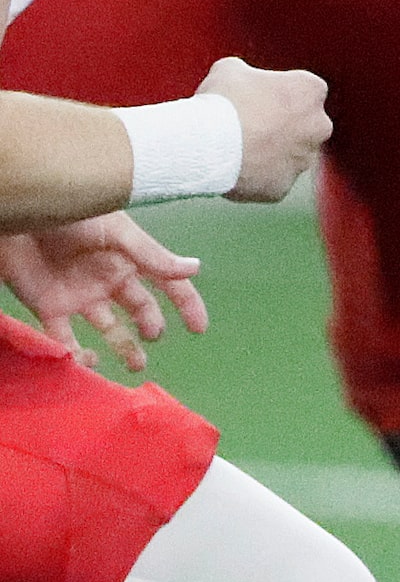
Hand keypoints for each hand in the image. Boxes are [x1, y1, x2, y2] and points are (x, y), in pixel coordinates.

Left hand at [0, 215, 206, 371]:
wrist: (19, 218)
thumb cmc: (69, 216)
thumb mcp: (115, 231)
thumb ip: (151, 255)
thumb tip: (195, 269)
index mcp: (128, 259)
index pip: (166, 284)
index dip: (185, 305)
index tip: (199, 328)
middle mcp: (109, 280)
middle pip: (140, 309)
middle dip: (152, 327)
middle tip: (153, 337)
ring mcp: (80, 297)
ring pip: (109, 328)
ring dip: (124, 347)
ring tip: (135, 365)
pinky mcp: (50, 309)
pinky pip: (66, 339)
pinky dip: (77, 355)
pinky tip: (88, 362)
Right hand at [199, 57, 331, 202]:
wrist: (208, 144)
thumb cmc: (222, 101)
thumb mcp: (230, 70)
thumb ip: (247, 74)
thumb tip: (242, 79)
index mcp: (311, 91)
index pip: (302, 91)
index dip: (278, 95)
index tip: (256, 99)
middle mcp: (318, 126)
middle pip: (303, 125)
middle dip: (281, 126)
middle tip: (248, 126)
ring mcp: (303, 160)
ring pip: (289, 156)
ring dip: (269, 153)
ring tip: (235, 150)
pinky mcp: (283, 187)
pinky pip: (270, 181)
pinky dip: (255, 177)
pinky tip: (232, 169)